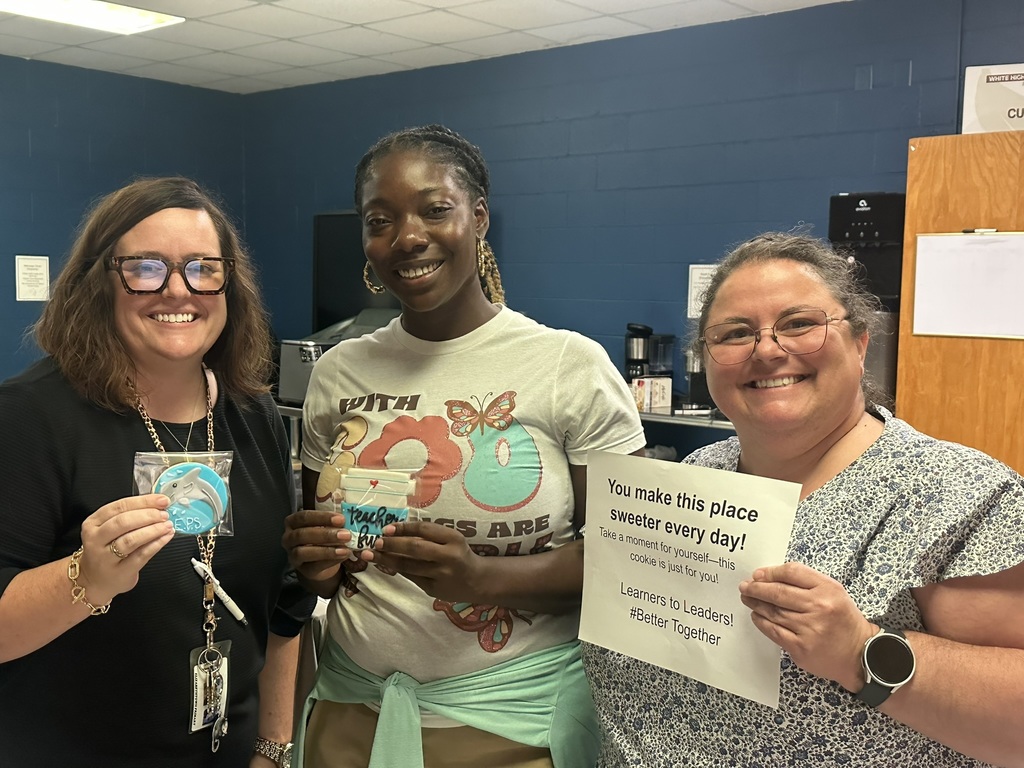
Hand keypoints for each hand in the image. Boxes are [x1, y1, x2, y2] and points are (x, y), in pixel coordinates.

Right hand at [77, 494, 175, 603]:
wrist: (95, 581)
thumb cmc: (106, 550)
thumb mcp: (109, 530)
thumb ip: (129, 515)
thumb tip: (158, 504)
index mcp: (93, 523)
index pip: (119, 506)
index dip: (144, 501)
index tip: (161, 500)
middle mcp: (96, 539)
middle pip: (123, 522)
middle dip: (148, 515)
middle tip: (164, 514)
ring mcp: (106, 557)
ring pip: (131, 540)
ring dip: (153, 530)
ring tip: (167, 525)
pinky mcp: (120, 572)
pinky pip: (140, 555)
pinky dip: (156, 544)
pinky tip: (166, 537)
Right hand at [282, 508, 352, 581]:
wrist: (321, 561)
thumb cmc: (322, 537)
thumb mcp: (325, 526)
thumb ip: (333, 522)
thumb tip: (349, 519)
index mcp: (293, 522)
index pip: (304, 517)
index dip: (322, 517)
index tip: (341, 519)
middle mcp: (288, 538)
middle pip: (302, 534)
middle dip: (325, 534)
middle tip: (346, 534)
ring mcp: (293, 555)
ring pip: (303, 552)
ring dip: (326, 551)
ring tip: (345, 549)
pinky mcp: (303, 570)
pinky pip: (314, 566)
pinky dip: (330, 561)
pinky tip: (343, 556)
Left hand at [366, 520, 481, 601]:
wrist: (477, 580)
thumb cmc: (459, 554)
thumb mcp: (450, 540)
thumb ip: (429, 536)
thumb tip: (394, 532)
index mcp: (454, 538)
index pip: (424, 529)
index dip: (403, 528)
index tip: (386, 528)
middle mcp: (449, 556)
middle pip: (415, 548)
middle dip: (392, 544)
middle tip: (375, 542)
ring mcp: (441, 575)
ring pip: (409, 566)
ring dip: (387, 560)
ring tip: (371, 555)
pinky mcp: (434, 590)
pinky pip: (411, 577)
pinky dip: (397, 570)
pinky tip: (386, 564)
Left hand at [738, 561, 875, 691]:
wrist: (859, 653)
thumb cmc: (842, 619)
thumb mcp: (833, 591)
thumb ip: (805, 581)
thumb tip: (769, 576)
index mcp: (827, 590)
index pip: (792, 572)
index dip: (771, 572)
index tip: (757, 574)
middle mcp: (819, 608)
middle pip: (778, 593)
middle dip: (757, 588)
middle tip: (745, 586)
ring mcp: (809, 629)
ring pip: (773, 612)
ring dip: (756, 604)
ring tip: (748, 598)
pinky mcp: (801, 648)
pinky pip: (774, 632)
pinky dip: (761, 622)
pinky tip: (757, 616)